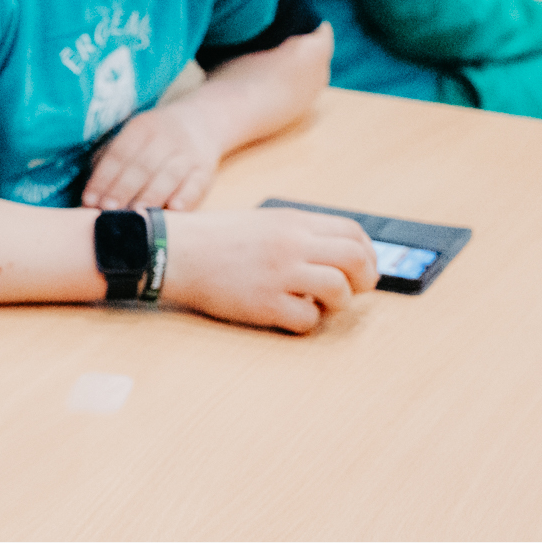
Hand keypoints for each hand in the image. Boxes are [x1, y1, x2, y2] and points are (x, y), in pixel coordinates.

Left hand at [81, 100, 225, 210]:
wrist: (201, 122)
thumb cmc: (152, 141)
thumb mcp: (132, 139)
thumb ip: (110, 162)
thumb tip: (90, 197)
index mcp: (141, 127)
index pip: (119, 153)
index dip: (104, 178)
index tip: (90, 200)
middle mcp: (166, 137)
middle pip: (142, 165)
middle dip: (123, 189)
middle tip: (108, 210)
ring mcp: (188, 153)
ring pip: (168, 175)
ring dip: (151, 196)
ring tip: (136, 214)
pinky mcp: (206, 170)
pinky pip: (196, 184)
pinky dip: (186, 197)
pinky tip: (174, 209)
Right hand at [159, 207, 377, 333]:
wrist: (174, 251)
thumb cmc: (214, 238)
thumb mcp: (263, 221)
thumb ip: (299, 233)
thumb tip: (336, 254)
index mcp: (292, 221)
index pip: (353, 232)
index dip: (368, 253)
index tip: (363, 266)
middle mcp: (291, 244)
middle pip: (356, 260)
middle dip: (364, 280)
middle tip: (353, 290)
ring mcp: (279, 274)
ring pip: (339, 290)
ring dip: (338, 302)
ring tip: (320, 304)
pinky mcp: (264, 303)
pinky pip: (307, 320)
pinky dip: (307, 321)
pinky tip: (291, 313)